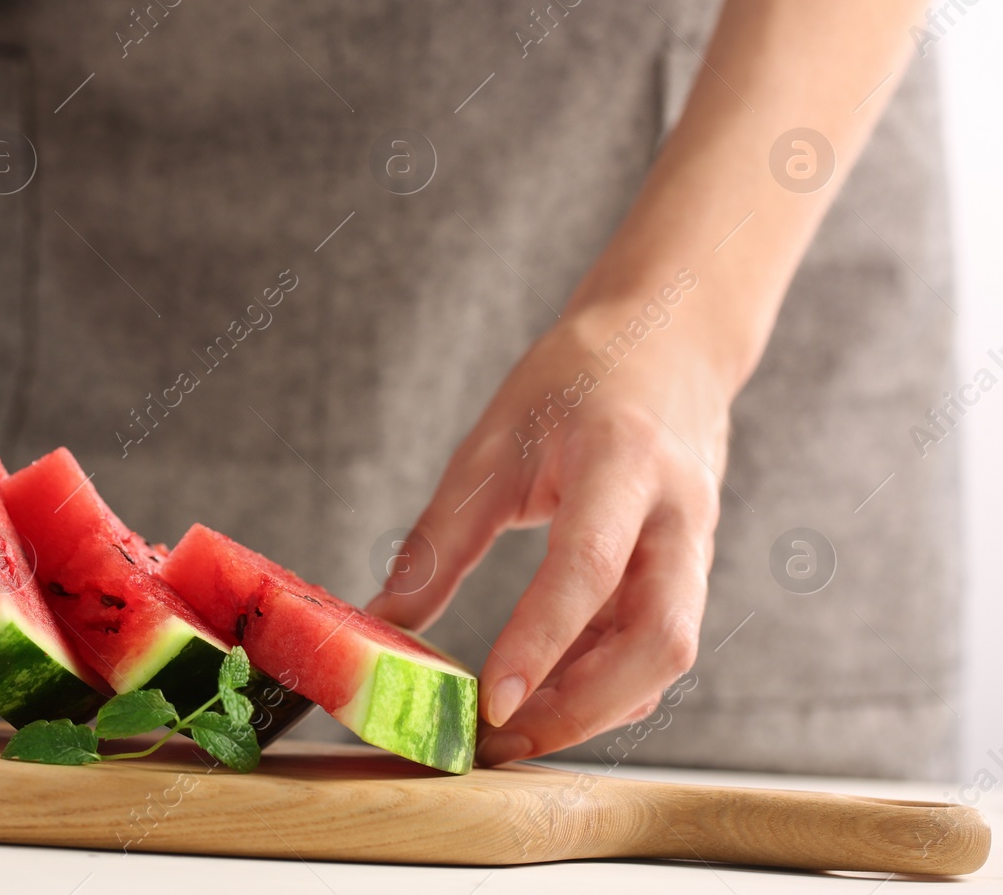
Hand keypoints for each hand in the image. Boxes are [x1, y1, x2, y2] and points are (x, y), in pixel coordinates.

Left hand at [368, 288, 728, 766]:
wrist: (672, 337)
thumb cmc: (576, 377)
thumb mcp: (493, 443)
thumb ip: (442, 537)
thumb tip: (383, 618)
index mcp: (623, 460)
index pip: (588, 566)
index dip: (541, 641)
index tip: (491, 701)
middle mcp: (678, 512)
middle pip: (660, 639)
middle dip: (582, 706)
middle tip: (500, 743)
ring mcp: (697, 545)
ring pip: (667, 654)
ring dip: (595, 706)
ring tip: (513, 734)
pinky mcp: (690, 569)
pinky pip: (657, 643)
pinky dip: (607, 681)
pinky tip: (549, 695)